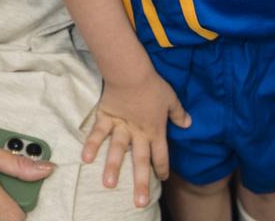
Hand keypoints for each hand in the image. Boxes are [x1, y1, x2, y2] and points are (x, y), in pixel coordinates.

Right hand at [82, 71, 189, 208]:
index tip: (162, 179)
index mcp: (155, 130)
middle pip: (140, 161)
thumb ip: (178, 113)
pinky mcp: (106, 116)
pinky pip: (98, 132)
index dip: (163, 168)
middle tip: (139, 202)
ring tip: (109, 184)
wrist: (131, 72)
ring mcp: (120, 126)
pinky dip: (92, 144)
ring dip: (113, 167)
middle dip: (141, 182)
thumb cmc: (152, 85)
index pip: (161, 154)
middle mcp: (138, 133)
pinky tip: (85, 158)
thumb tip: (188, 123)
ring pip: (118, 150)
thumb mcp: (170, 98)